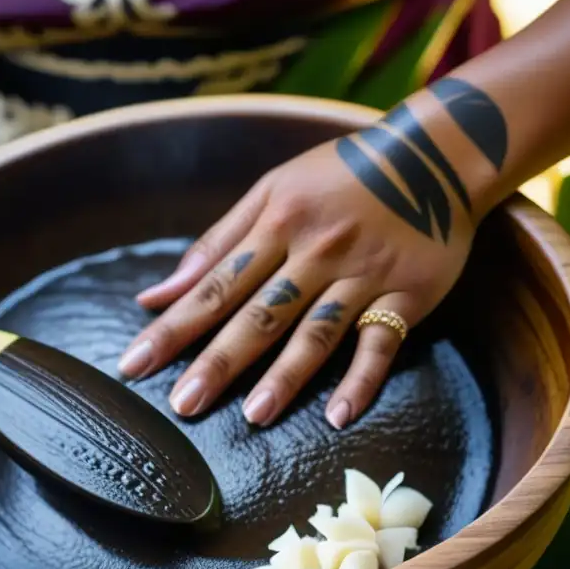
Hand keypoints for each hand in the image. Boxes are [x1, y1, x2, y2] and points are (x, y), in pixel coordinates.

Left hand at [117, 124, 477, 429]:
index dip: (174, 326)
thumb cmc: (340, 173)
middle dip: (218, 360)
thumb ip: (216, 242)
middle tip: (183, 404)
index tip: (135, 364)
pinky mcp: (406, 293)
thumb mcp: (272, 189)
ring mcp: (363, 275)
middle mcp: (315, 252)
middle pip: (259, 315)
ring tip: (254, 415)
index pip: (215, 285)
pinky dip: (363, 378)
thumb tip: (157, 293)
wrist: (435, 152)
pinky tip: (340, 415)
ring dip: (286, 375)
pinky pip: (382, 342)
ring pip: (317, 331)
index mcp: (276, 223)